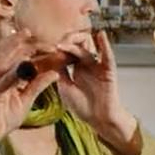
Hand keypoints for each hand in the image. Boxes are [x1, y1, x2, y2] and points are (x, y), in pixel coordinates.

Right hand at [0, 31, 63, 154]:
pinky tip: (24, 68)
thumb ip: (37, 85)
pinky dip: (14, 74)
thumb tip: (54, 73)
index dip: (24, 45)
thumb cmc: (4, 116)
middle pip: (5, 52)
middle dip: (17, 40)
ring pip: (1, 61)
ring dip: (14, 48)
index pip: (12, 55)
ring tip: (25, 38)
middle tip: (31, 31)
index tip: (39, 38)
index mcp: (4, 76)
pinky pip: (3, 83)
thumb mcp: (26, 99)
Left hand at [53, 29, 139, 154]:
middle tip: (55, 44)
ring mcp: (97, 66)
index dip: (58, 46)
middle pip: (78, 42)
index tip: (46, 48)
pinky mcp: (108, 71)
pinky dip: (105, 45)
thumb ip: (59, 71)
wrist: (98, 120)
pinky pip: (107, 56)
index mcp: (76, 67)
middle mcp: (87, 63)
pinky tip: (101, 35)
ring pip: (88, 46)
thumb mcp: (64, 87)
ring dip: (76, 41)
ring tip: (65, 42)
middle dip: (66, 40)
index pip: (67, 49)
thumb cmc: (83, 106)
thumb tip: (49, 56)